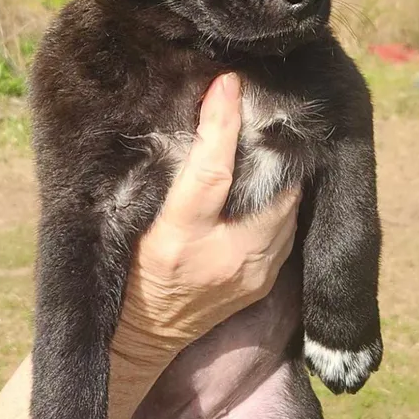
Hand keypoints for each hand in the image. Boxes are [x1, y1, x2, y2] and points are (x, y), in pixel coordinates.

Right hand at [113, 72, 300, 371]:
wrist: (146, 335)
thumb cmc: (131, 270)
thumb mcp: (134, 223)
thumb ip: (165, 180)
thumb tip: (193, 124)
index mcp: (180, 238)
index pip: (211, 171)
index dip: (222, 123)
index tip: (228, 83)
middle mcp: (226, 256)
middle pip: (269, 187)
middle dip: (269, 144)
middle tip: (260, 109)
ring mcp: (254, 271)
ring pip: (287, 205)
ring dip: (280, 172)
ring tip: (266, 141)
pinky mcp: (266, 279)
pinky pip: (288, 227)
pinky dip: (283, 200)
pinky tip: (271, 183)